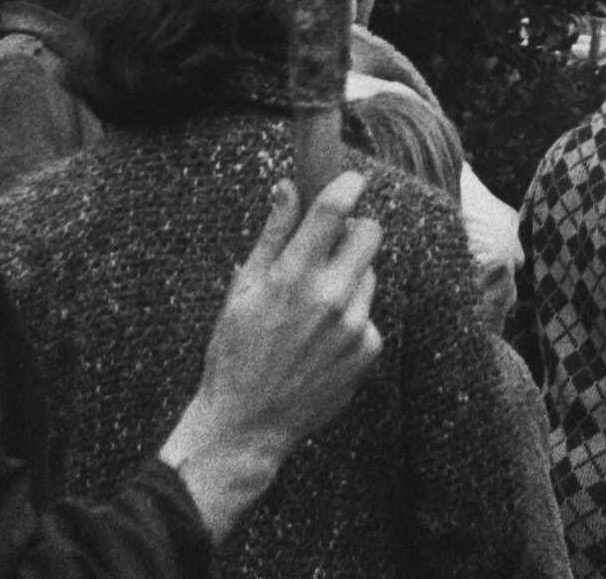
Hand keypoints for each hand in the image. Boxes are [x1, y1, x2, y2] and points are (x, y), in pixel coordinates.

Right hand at [158, 173, 385, 538]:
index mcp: (293, 276)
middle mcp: (331, 296)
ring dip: (350, 278)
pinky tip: (321, 340)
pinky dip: (352, 318)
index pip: (335, 209)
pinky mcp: (368, 350)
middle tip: (330, 245)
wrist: (247, 424)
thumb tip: (288, 187)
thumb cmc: (235, 353)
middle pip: (370, 232)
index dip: (347, 185)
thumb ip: (272, 235)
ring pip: (369, 274)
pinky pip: (369, 314)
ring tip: (313, 308)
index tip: (350, 180)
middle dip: (353, 230)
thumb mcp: (243, 290)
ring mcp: (355, 325)